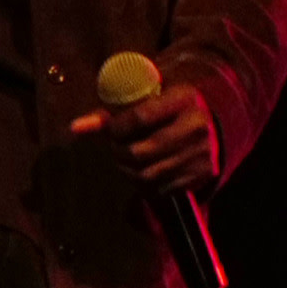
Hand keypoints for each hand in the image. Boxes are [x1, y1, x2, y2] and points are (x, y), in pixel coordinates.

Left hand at [69, 85, 217, 194]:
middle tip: (115, 148)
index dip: (116, 128)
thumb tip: (75, 128)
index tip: (111, 130)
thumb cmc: (165, 110)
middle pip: (140, 152)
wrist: (211, 125)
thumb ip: (110, 113)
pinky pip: (161, 189)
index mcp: (183, 98)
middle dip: (118, 154)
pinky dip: (145, 185)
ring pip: (148, 175)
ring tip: (125, 160)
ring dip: (128, 171)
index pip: (140, 117)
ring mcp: (203, 152)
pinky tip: (144, 171)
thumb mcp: (146, 100)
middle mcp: (197, 125)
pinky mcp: (204, 174)